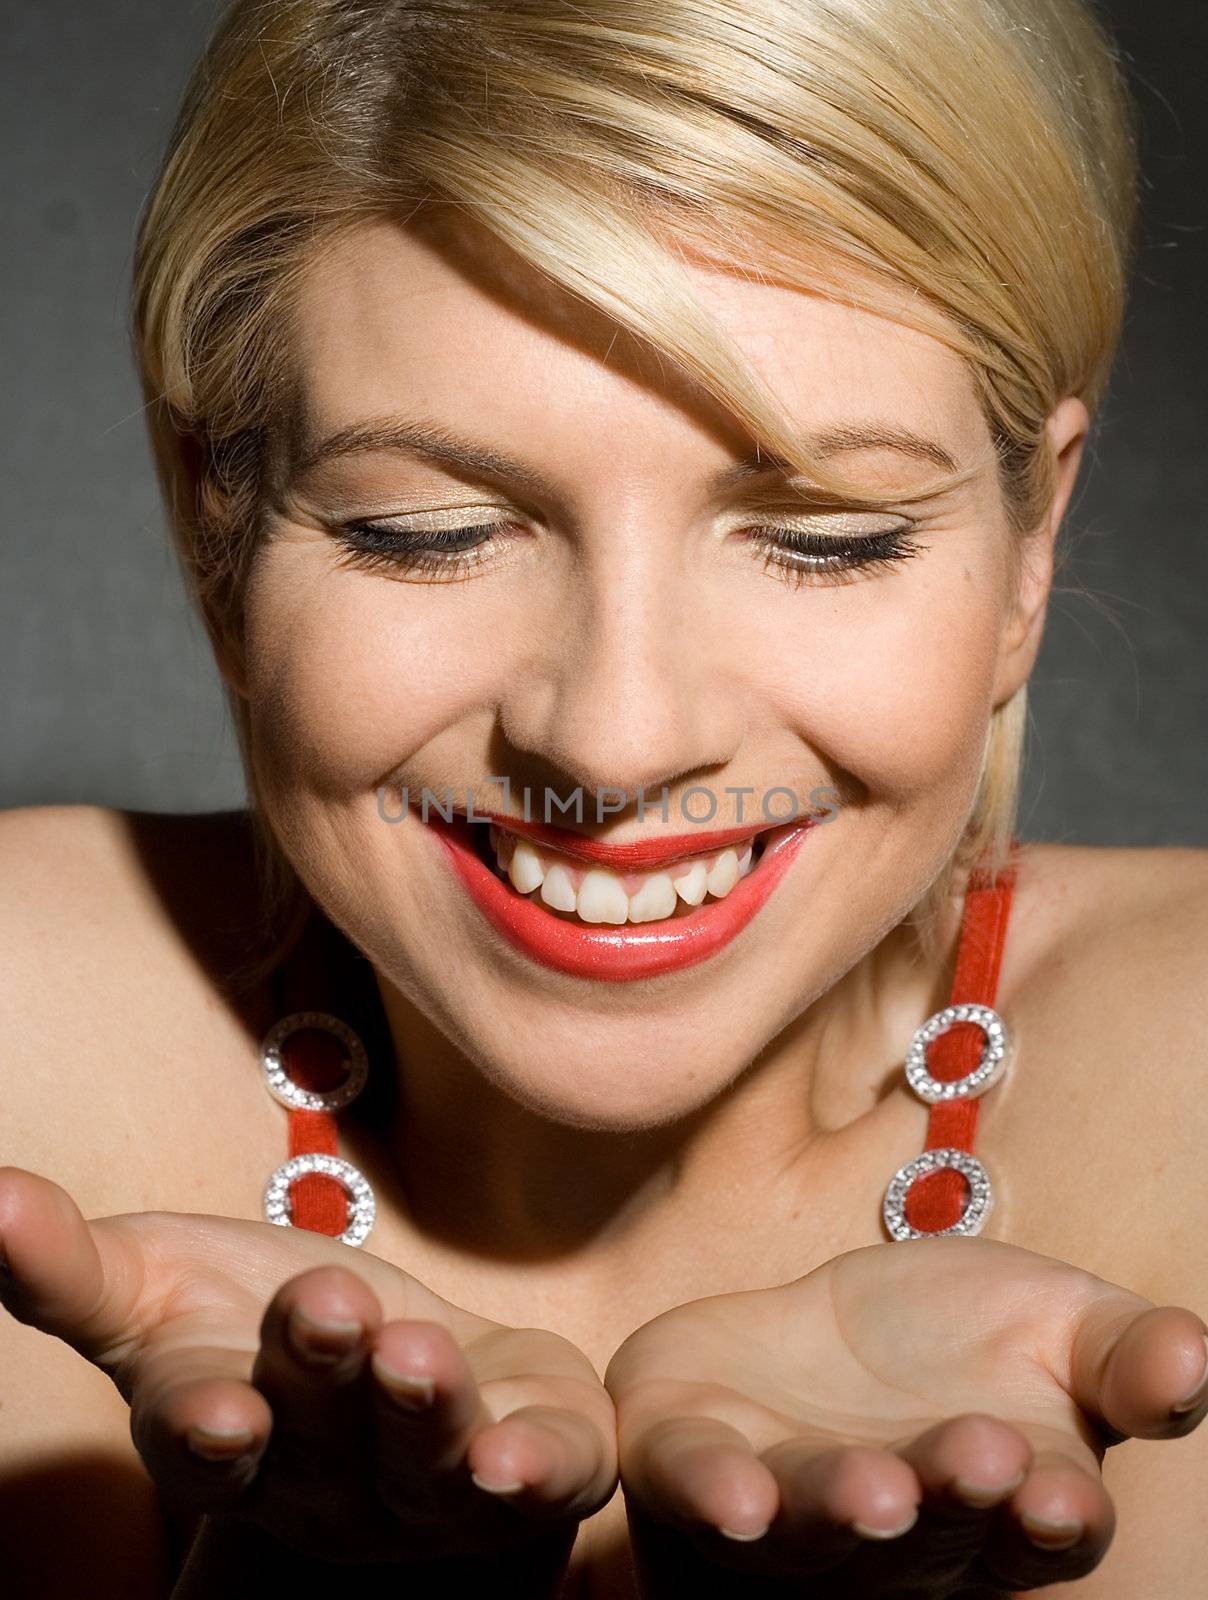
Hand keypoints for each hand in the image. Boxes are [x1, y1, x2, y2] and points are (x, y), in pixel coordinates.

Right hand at [0, 1166, 615, 1585]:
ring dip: (422, 1415)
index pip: (205, 1444)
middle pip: (322, 1435)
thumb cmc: (263, 1319)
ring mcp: (430, 1491)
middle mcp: (327, 1485)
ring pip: (426, 1462)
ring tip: (416, 1357)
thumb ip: (71, 1266)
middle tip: (330, 1307)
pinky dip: (533, 1470)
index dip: (205, 1429)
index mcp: (229, 1433)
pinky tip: (520, 1458)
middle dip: (323, 1376)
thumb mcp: (157, 1282)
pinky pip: (544, 1478)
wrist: (404, 1365)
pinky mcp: (536, 1464)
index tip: (210, 1407)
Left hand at [605, 1236, 1207, 1597]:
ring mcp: (786, 1501)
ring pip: (814, 1519)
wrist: (824, 1321)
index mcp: (998, 1506)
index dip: (1051, 1515)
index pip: (1038, 1528)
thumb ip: (1127, 1351)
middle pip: (928, 1525)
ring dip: (842, 1507)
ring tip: (875, 1489)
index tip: (1058, 1491)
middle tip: (979, 1457)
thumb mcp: (1060, 1321)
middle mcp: (893, 1530)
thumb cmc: (956, 1339)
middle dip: (952, 1492)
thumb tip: (1195, 1359)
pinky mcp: (690, 1457)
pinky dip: (713, 1492)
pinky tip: (737, 1496)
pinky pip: (693, 1485)